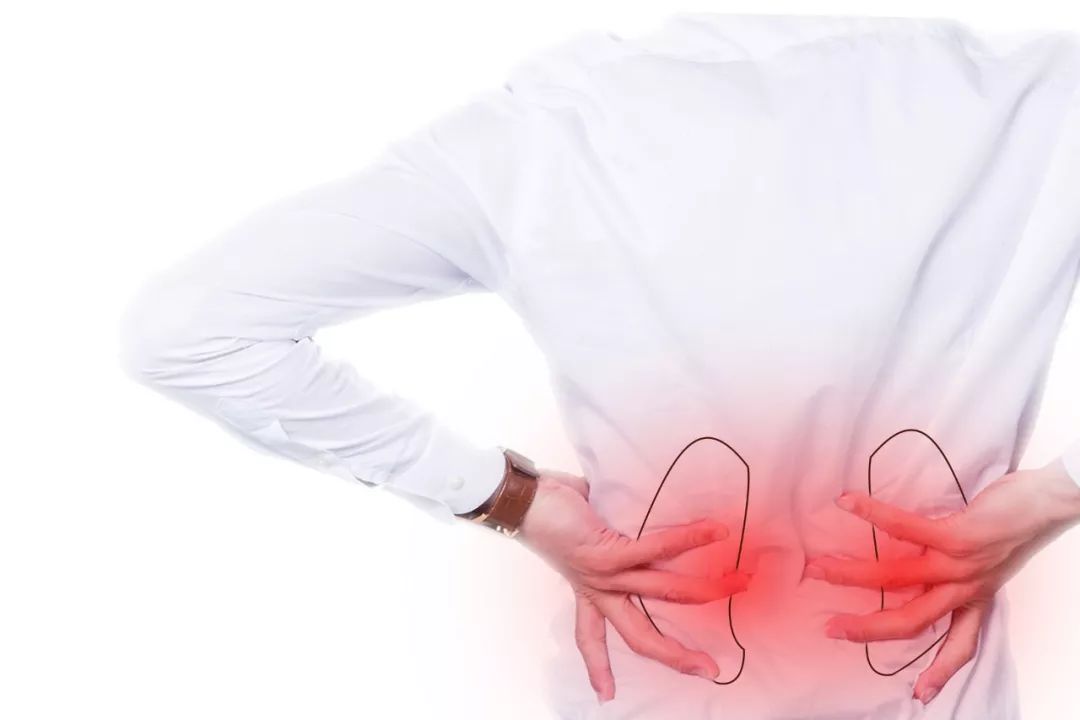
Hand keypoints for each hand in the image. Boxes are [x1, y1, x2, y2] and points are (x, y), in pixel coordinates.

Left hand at [516, 469, 749, 703]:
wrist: (519, 497)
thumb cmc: (548, 509)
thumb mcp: (580, 536)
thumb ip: (609, 538)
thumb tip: (637, 513)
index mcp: (586, 590)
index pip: (590, 636)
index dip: (598, 667)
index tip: (605, 696)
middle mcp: (596, 589)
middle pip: (638, 637)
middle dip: (676, 656)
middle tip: (709, 670)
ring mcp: (603, 575)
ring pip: (662, 593)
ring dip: (705, 589)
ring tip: (739, 582)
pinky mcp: (607, 553)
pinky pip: (655, 549)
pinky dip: (688, 540)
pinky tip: (714, 531)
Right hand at [804, 458, 1079, 704]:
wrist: (1051, 502)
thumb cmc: (1017, 523)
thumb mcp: (994, 562)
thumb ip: (963, 573)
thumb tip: (927, 563)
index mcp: (976, 598)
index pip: (961, 645)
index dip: (940, 672)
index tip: (919, 694)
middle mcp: (966, 589)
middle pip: (910, 621)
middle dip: (866, 628)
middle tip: (831, 628)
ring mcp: (961, 565)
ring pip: (896, 578)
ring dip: (851, 574)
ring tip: (819, 568)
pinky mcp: (958, 536)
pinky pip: (906, 528)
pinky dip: (873, 514)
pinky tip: (847, 502)